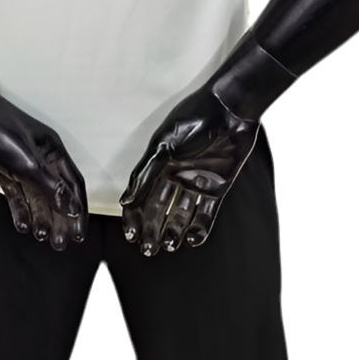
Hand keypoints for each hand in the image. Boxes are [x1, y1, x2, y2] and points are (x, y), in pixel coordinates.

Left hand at [0, 92, 88, 250]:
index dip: (78, 210)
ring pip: (38, 198)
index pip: (73, 185)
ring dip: (42, 218)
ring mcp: (23, 167)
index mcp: (53, 151)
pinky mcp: (5, 172)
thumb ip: (50, 186)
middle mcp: (42, 160)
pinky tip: (24, 226)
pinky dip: (22, 212)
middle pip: (57, 195)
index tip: (79, 234)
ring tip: (43, 238)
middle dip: (60, 220)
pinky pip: (18, 197)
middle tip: (60, 244)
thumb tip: (72, 208)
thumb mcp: (28, 161)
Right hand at [119, 87, 258, 255]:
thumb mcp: (166, 143)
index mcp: (160, 164)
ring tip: (169, 245)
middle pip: (161, 209)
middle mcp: (176, 175)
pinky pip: (207, 213)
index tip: (130, 236)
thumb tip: (126, 199)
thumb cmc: (195, 118)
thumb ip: (147, 172)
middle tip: (148, 250)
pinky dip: (200, 227)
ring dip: (174, 231)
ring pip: (182, 214)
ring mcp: (197, 182)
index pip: (142, 195)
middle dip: (152, 230)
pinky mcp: (218, 187)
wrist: (232, 109)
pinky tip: (192, 240)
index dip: (135, 216)